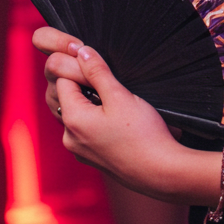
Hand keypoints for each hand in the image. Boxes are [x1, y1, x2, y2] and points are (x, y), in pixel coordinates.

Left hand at [32, 29, 187, 197]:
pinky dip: (98, 121)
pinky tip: (120, 123)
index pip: (63, 79)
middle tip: (115, 88)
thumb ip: (97, 71)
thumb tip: (81, 51)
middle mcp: (69, 137)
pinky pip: (86, 130)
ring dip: (93, 104)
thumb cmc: (143, 134)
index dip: (82, 69)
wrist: (160, 172)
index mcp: (72, 119)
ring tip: (120, 106)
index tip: (103, 69)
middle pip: (69, 96)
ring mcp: (79, 150)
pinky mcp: (91, 158)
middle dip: (87, 86)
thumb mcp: (121, 95)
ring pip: (78, 113)